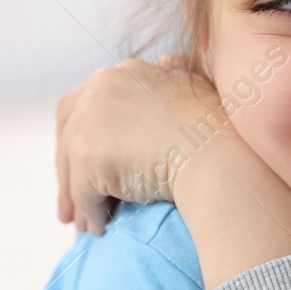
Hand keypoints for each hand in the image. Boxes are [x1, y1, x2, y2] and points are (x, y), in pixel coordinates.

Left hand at [55, 58, 227, 235]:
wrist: (222, 153)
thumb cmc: (218, 128)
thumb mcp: (193, 85)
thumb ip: (172, 74)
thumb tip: (167, 61)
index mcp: (121, 73)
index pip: (83, 105)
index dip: (80, 137)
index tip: (83, 165)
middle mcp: (98, 88)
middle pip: (68, 136)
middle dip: (68, 172)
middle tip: (72, 205)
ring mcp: (90, 120)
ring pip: (72, 168)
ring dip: (76, 200)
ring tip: (85, 224)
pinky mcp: (87, 155)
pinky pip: (83, 193)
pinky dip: (90, 213)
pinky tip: (101, 228)